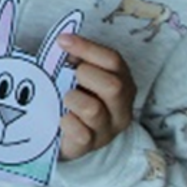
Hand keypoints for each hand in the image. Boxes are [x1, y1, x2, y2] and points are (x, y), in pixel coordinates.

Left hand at [56, 34, 135, 160]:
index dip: (87, 47)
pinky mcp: (91, 145)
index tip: (63, 40)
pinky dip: (66, 121)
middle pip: (113, 86)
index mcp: (123, 83)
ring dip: (73, 99)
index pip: (113, 60)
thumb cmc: (79, 98)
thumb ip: (77, 60)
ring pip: (93, 110)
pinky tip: (62, 117)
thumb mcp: (82, 77)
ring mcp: (108, 128)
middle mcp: (121, 106)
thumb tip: (66, 43)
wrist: (72, 137)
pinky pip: (80, 132)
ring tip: (66, 99)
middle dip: (86, 75)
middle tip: (72, 77)